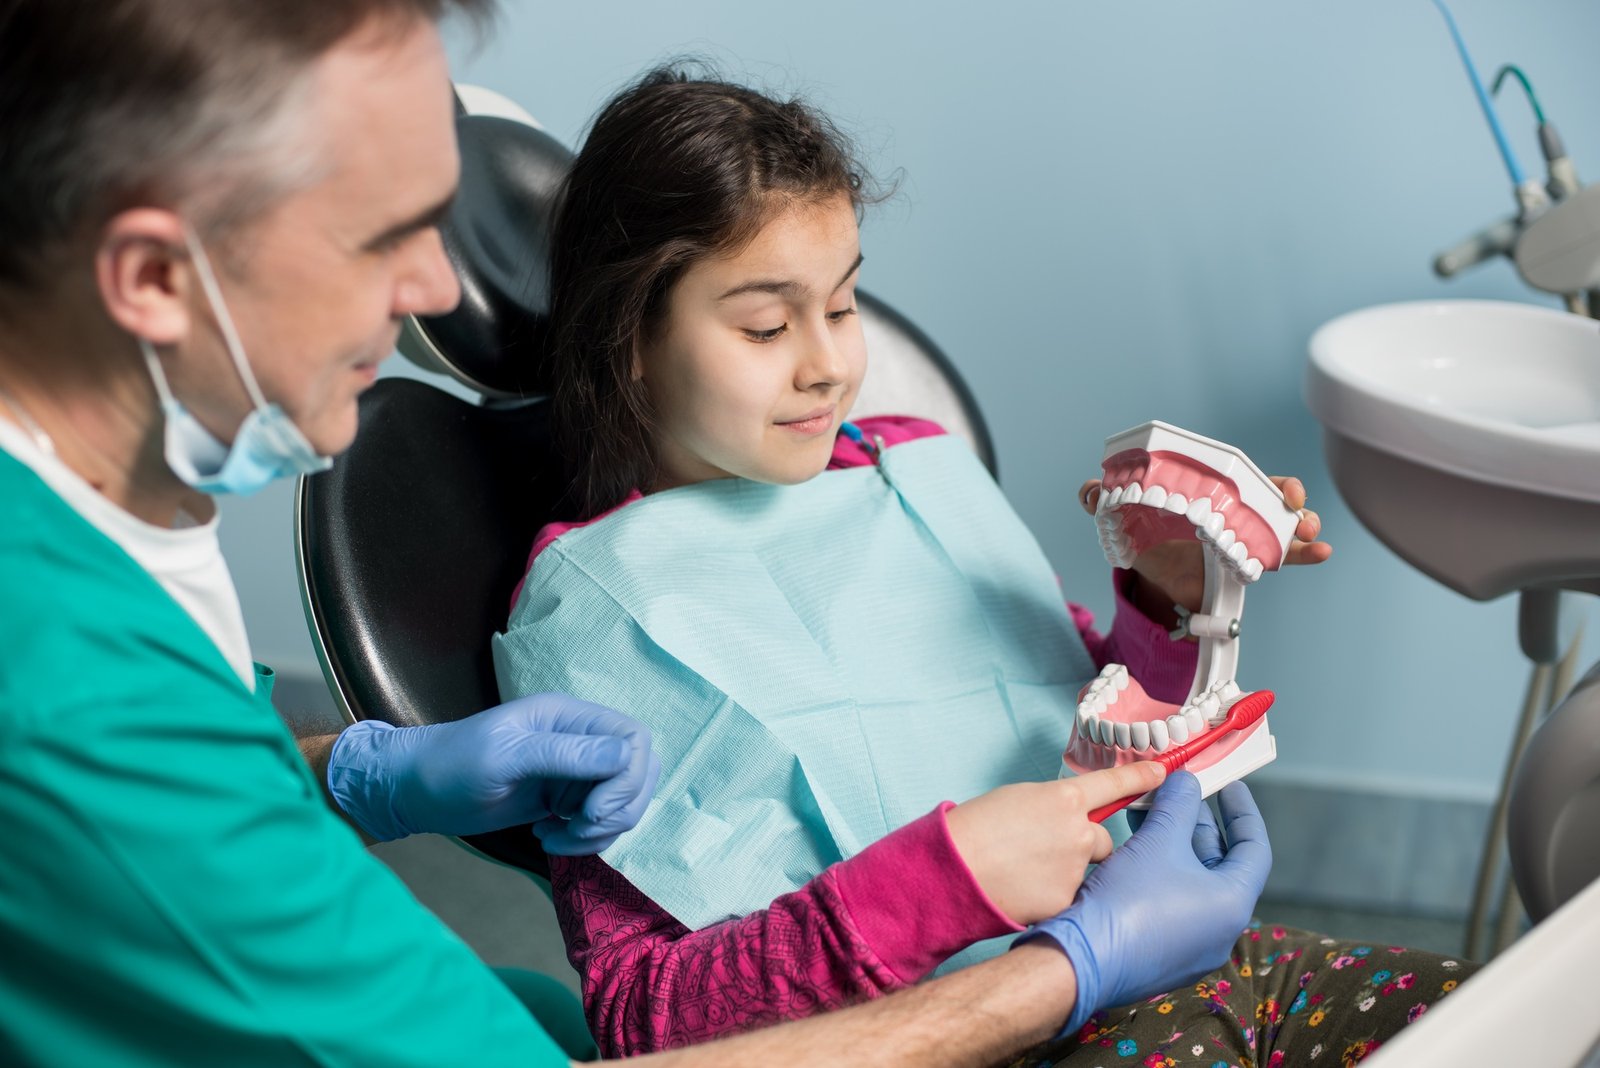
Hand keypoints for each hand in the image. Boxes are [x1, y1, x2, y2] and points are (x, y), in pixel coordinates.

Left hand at [326, 693, 660, 852]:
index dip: (629, 778)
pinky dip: (584, 838)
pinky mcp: (565, 799)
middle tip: (579, 827)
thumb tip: (628, 754)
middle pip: (639, 772)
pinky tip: (548, 837)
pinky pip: (600, 821)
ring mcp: (575, 772)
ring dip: (600, 830)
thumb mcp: (506, 756)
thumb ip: (567, 754)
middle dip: (619, 809)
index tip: (593, 810)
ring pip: (624, 801)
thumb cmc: (452, 765)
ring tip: (558, 836)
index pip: (634, 739)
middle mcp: (580, 741)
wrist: (416, 792)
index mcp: (570, 717)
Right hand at [944, 762, 1165, 924]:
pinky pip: (1068, 898)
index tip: (1161, 772)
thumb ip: (1049, 805)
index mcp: (1063, 799)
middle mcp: (1078, 832)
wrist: (954, 869)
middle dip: (1085, 846)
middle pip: (1101, 839)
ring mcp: (1075, 869)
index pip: (1113, 784)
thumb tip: (1063, 815)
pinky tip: (1023, 894)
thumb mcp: (1016, 799)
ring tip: (1023, 875)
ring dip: (1064, 873)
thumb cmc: (973, 829)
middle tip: (1046, 852)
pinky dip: (1050, 897)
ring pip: (1083, 872)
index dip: (1140, 777)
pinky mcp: (1066, 901)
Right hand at [1019, 773, 1270, 1035]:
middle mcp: (1221, 932)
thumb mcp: (1157, 841)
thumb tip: (1187, 781)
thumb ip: (1178, 804)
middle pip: (1220, 866)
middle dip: (1198, 826)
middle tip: (1180, 795)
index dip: (1243, 811)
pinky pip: (1173, 905)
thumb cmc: (1129, 900)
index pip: (1254, 849)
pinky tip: (1134, 852)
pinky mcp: (1163, 955)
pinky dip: (1161, 873)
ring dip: (1174, 847)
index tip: (1229, 785)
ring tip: (1148, 816)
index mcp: (1232, 905)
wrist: (1082, 961)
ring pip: (1192, 884)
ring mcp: (1192, 948)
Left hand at [1077, 474, 1331, 613]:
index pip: (1242, 475)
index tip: (1279, 486)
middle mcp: (1234, 508)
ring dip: (1303, 526)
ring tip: (1310, 535)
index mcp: (1208, 490)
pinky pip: (1283, 556)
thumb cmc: (1145, 532)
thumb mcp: (1121, 513)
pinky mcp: (1248, 564)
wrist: (1150, 575)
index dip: (1264, 477)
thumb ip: (1102, 498)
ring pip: (1284, 525)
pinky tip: (1321, 553)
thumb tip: (1090, 491)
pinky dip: (1304, 554)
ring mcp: (1245, 536)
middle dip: (1292, 500)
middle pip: (1273, 496)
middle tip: (1296, 507)